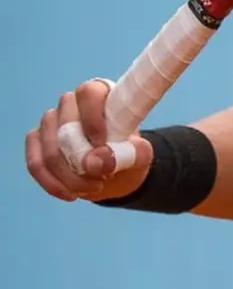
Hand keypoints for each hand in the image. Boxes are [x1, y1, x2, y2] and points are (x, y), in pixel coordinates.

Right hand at [25, 80, 152, 202]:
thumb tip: (96, 162)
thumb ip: (129, 155)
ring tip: (94, 187)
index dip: (93, 119)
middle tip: (103, 177)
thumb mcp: (140, 155)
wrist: (117, 170)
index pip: (88, 94)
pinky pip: (35, 164)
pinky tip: (72, 194)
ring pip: (49, 151)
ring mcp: (50, 123)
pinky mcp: (37, 143)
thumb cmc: (129, 153)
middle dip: (82, 159)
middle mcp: (71, 103)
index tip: (103, 145)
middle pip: (64, 126)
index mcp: (100, 94)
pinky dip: (53, 183)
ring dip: (70, 177)